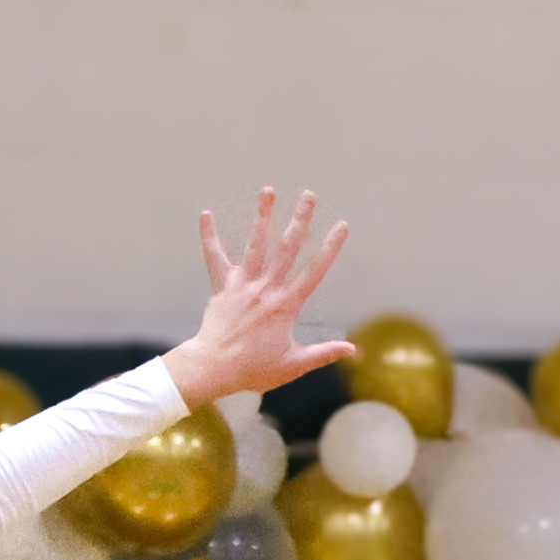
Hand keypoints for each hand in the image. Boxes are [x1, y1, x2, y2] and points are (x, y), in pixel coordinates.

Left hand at [162, 187, 355, 408]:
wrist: (214, 367)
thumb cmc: (254, 370)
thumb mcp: (293, 365)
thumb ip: (324, 354)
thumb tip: (354, 350)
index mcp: (286, 305)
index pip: (314, 271)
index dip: (330, 248)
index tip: (342, 226)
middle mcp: (266, 288)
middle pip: (287, 248)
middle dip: (300, 220)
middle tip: (309, 195)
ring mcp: (243, 285)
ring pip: (256, 244)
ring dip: (263, 216)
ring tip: (268, 190)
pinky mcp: (223, 286)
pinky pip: (215, 257)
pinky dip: (210, 237)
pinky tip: (205, 214)